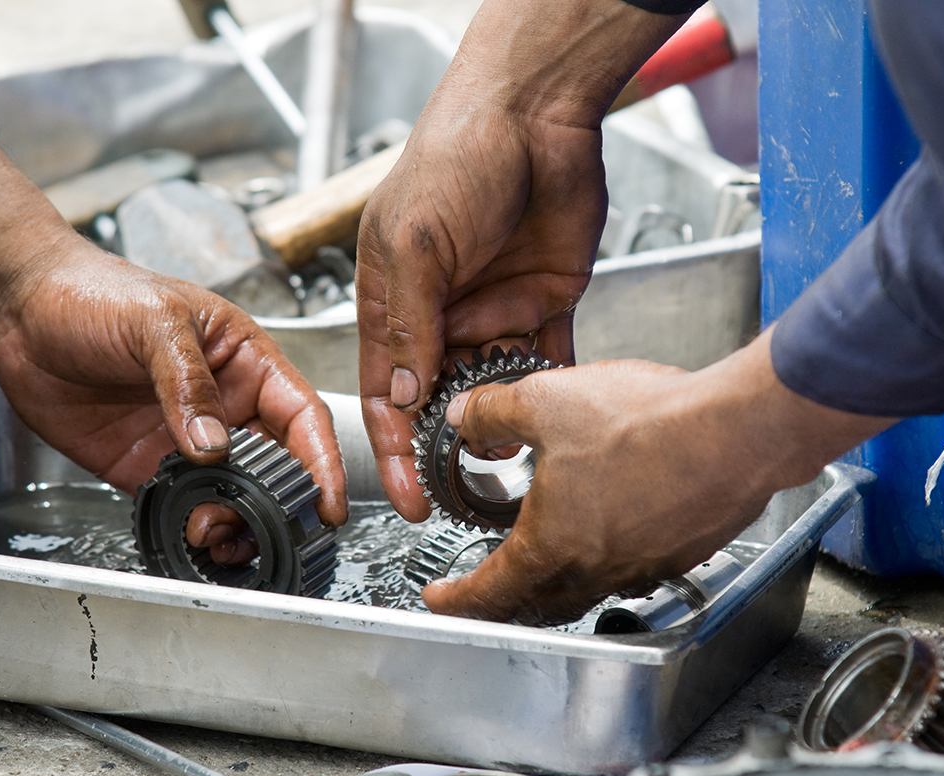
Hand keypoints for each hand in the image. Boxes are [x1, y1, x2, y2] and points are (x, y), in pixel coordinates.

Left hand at [0, 241, 347, 546]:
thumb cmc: (96, 293)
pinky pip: (183, 505)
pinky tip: (189, 534)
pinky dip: (192, 526)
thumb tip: (214, 444)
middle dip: (279, 505)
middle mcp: (226, 405)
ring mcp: (188, 440)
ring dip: (236, 522)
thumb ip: (187, 383)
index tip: (327, 502)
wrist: (23, 309)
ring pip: (233, 494)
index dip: (323, 461)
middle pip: (276, 466)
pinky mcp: (148, 466)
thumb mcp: (156, 322)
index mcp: (247, 362)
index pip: (303, 417)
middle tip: (267, 530)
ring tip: (218, 536)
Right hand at [355, 0, 689, 520]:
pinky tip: (555, 416)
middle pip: (440, 398)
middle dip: (449, 446)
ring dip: (502, 420)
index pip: (388, 390)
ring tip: (513, 454)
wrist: (538, 111)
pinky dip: (550, 388)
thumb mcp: (417, 242)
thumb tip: (406, 396)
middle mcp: (441, 310)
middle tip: (465, 488)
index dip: (394, 447)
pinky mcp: (544, 300)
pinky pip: (547, 359)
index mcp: (394, 298)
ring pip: (493, 385)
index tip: (407, 496)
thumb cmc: (458, 154)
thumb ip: (410, 323)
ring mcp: (494, 307)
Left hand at [421, 332, 894, 624]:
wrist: (738, 430)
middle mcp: (597, 568)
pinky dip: (605, 564)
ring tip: (543, 563)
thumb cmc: (648, 423)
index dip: (457, 598)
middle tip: (486, 591)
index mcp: (552, 544)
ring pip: (587, 592)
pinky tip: (609, 530)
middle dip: (504, 603)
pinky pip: (631, 572)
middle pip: (538, 606)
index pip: (490, 591)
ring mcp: (644, 565)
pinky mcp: (682, 551)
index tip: (440, 600)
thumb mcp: (545, 401)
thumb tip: (465, 417)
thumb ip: (494, 414)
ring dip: (556, 586)